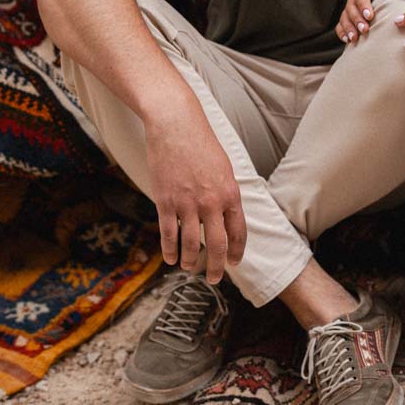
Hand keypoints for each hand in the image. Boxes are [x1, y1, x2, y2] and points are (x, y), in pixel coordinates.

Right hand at [143, 103, 245, 283]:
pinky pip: (169, 234)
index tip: (234, 263)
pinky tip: (170, 260)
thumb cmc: (201, 143)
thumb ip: (226, 194)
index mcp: (231, 194)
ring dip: (191, 261)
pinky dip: (170, 250)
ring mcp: (188, 204)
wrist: (176, 125)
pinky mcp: (166, 201)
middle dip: (216, 266)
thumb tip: (226, 215)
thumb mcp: (224, 168)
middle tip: (214, 279)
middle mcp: (212, 202)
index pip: (238, 232)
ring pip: (192, 243)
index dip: (236, 251)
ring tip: (190, 269)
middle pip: (217, 244)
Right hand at [336, 0, 404, 43]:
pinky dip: (342, 32)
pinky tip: (347, 41)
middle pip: (351, 6)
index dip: (364, 5)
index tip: (370, 16)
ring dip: (349, 28)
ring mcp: (351, 6)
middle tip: (364, 30)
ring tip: (355, 38)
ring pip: (345, 16)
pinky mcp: (349, 17)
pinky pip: (341, 24)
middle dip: (357, 19)